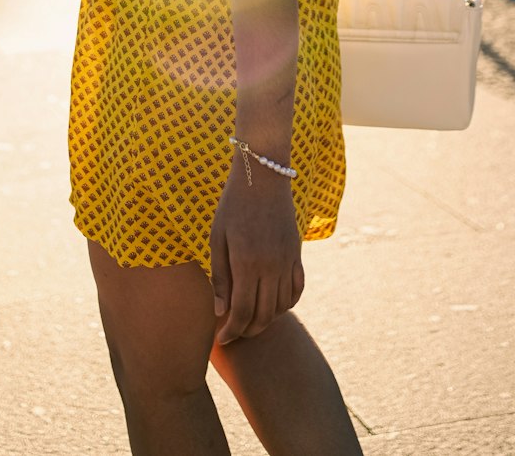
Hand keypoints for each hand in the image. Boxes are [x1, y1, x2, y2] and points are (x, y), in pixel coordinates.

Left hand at [209, 163, 303, 346]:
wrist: (264, 176)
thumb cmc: (233, 205)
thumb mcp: (217, 238)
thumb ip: (220, 277)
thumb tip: (220, 312)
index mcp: (247, 263)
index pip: (242, 312)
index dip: (232, 331)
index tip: (221, 339)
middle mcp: (271, 266)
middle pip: (264, 315)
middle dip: (248, 331)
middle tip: (234, 333)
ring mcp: (287, 261)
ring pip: (281, 306)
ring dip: (267, 320)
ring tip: (250, 320)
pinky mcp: (297, 254)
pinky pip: (297, 289)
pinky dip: (287, 304)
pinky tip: (273, 305)